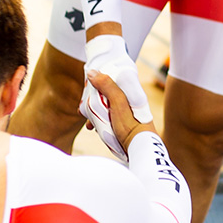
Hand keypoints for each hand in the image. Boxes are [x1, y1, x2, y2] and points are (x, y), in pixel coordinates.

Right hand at [81, 33, 152, 159]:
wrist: (140, 150)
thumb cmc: (131, 125)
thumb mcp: (118, 102)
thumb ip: (107, 86)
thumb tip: (92, 72)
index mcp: (130, 91)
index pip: (112, 79)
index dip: (99, 81)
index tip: (87, 86)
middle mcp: (128, 101)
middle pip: (106, 94)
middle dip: (93, 99)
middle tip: (83, 108)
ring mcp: (125, 113)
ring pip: (105, 107)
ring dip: (94, 113)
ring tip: (88, 122)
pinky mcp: (121, 124)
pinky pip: (107, 119)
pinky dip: (98, 122)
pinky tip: (94, 128)